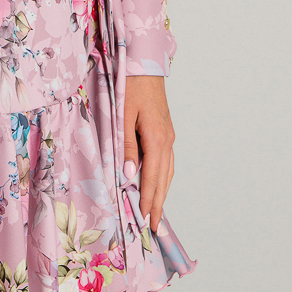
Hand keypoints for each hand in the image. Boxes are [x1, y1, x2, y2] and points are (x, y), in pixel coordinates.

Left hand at [124, 75, 175, 234]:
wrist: (145, 64)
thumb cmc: (130, 86)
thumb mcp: (123, 115)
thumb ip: (126, 145)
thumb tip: (128, 175)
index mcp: (156, 137)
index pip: (152, 177)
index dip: (149, 200)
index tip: (146, 221)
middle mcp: (166, 139)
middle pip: (163, 179)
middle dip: (158, 203)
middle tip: (154, 227)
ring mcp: (169, 135)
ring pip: (168, 171)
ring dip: (162, 192)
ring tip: (157, 212)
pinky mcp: (166, 131)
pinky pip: (167, 161)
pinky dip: (163, 177)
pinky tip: (158, 184)